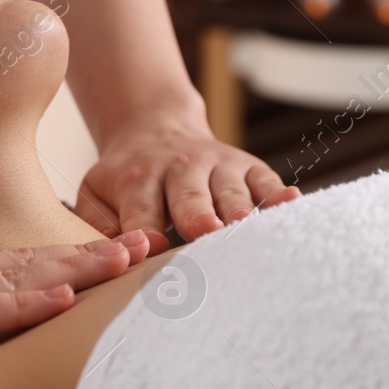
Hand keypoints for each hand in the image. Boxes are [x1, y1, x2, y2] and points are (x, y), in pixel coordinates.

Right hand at [0, 232, 150, 383]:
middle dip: (87, 260)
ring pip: (13, 280)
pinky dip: (22, 303)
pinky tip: (62, 299)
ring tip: (129, 259)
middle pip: (23, 268)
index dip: (56, 267)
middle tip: (145, 247)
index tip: (102, 261)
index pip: (2, 274)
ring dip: (75, 272)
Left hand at [73, 112, 301, 253]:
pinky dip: (278, 194)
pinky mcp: (248, 167)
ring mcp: (218, 166)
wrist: (156, 131)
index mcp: (138, 179)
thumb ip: (98, 227)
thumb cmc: (127, 181)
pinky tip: (292, 204)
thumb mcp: (96, 195)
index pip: (141, 209)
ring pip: (230, 191)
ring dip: (239, 210)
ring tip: (245, 226)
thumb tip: (114, 257)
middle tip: (205, 231)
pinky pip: (266, 181)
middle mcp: (180, 169)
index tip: (151, 246)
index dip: (145, 229)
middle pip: (190, 197)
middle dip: (198, 215)